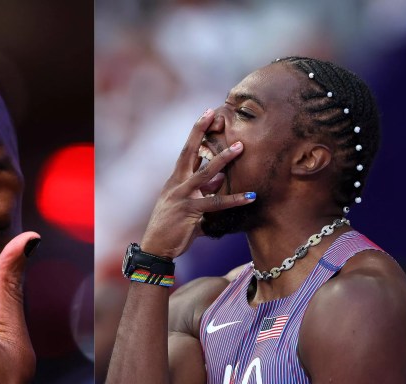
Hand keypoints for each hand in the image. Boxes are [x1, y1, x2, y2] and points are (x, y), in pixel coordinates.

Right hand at [140, 109, 252, 258]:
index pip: (187, 152)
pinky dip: (234, 200)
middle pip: (189, 152)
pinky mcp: (189, 211)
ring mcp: (182, 196)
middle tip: (213, 113)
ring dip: (223, 159)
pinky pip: (215, 203)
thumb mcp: (188, 205)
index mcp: (175, 180)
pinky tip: (250, 196)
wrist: (156, 247)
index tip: (207, 113)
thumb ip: (204, 191)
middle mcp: (177, 184)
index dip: (197, 132)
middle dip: (200, 131)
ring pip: (205, 173)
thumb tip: (221, 178)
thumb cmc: (171, 227)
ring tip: (240, 147)